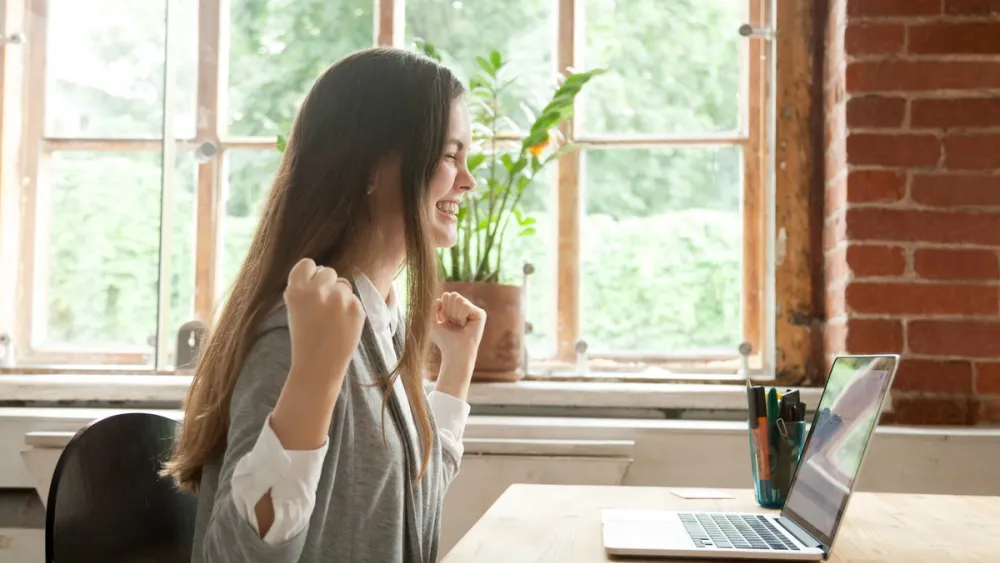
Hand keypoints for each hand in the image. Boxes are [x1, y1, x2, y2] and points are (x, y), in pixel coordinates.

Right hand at [283, 258, 364, 385]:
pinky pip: (354, 299)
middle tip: (322, 307)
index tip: (311, 287)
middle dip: (326, 285)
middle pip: (328, 271)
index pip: (307, 264)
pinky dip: (349, 310)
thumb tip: (320, 270)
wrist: (318, 366)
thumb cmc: (305, 337)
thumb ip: (304, 287)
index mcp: (296, 290)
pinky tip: (341, 325)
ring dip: (339, 296)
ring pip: (343, 285)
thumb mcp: (294, 309)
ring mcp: (339, 299)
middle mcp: (318, 291)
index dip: (310, 275)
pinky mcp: (356, 308)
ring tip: (331, 319)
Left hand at [430, 291, 485, 370]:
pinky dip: (462, 316)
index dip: (443, 308)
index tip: (446, 321)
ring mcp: (474, 310)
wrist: (455, 351)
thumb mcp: (433, 323)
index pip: (447, 295)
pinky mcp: (481, 314)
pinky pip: (466, 305)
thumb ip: (433, 310)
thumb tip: (438, 299)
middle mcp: (466, 308)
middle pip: (453, 295)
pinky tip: (466, 326)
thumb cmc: (444, 340)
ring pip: (459, 299)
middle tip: (454, 324)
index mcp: (456, 308)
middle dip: (449, 310)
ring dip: (455, 315)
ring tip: (460, 325)